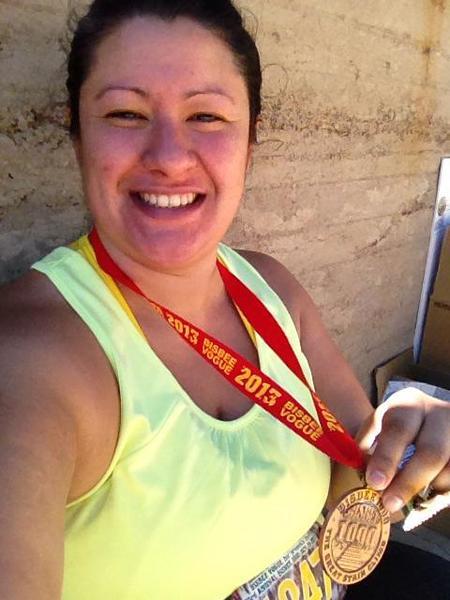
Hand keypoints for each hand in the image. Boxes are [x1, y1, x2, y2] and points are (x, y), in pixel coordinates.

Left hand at [357, 387, 449, 512]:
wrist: (432, 414)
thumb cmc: (398, 424)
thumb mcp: (380, 423)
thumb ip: (367, 443)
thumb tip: (356, 473)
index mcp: (410, 404)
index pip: (399, 430)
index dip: (386, 458)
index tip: (374, 482)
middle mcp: (439, 415)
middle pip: (431, 453)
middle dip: (409, 482)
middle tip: (390, 503)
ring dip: (427, 492)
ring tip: (408, 504)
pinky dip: (441, 497)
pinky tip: (425, 503)